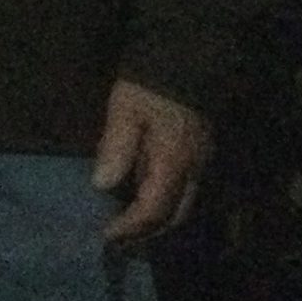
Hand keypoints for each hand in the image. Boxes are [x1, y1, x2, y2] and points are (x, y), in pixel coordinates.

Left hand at [91, 78, 212, 244]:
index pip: (153, 210)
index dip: (129, 228)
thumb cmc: (150, 85)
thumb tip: (101, 185)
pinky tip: (139, 200)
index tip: (105, 237)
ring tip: (125, 225)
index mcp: (173, 162)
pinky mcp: (198, 156)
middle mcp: (193, 171)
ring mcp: (200, 164)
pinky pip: (183, 192)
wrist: (187, 60)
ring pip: (181, 207)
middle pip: (173, 217)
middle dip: (145, 234)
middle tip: (116, 240)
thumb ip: (116, 146)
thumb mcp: (125, 110)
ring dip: (155, 222)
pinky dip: (162, 205)